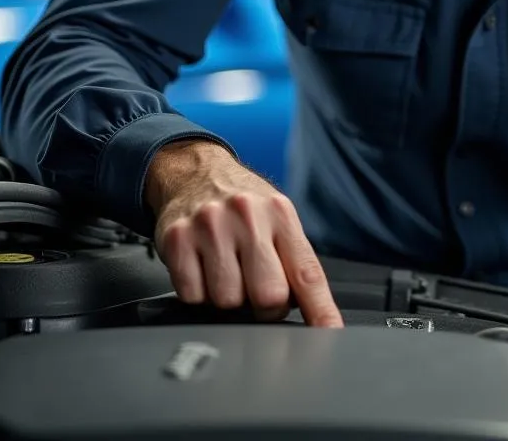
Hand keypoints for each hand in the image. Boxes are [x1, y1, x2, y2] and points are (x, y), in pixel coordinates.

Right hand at [144, 139, 342, 327]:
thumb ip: (294, 261)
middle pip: (268, 296)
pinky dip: (199, 293)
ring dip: (229, 299)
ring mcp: (211, 226)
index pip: (307, 273)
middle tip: (256, 289)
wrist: (195, 172)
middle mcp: (248, 216)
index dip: (321, 311)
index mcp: (281, 214)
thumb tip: (315, 314)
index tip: (329, 335)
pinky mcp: (178, 239)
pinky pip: (193, 296)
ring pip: (228, 301)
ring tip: (228, 271)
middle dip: (265, 307)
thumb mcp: (277, 218)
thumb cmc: (243, 204)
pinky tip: (203, 269)